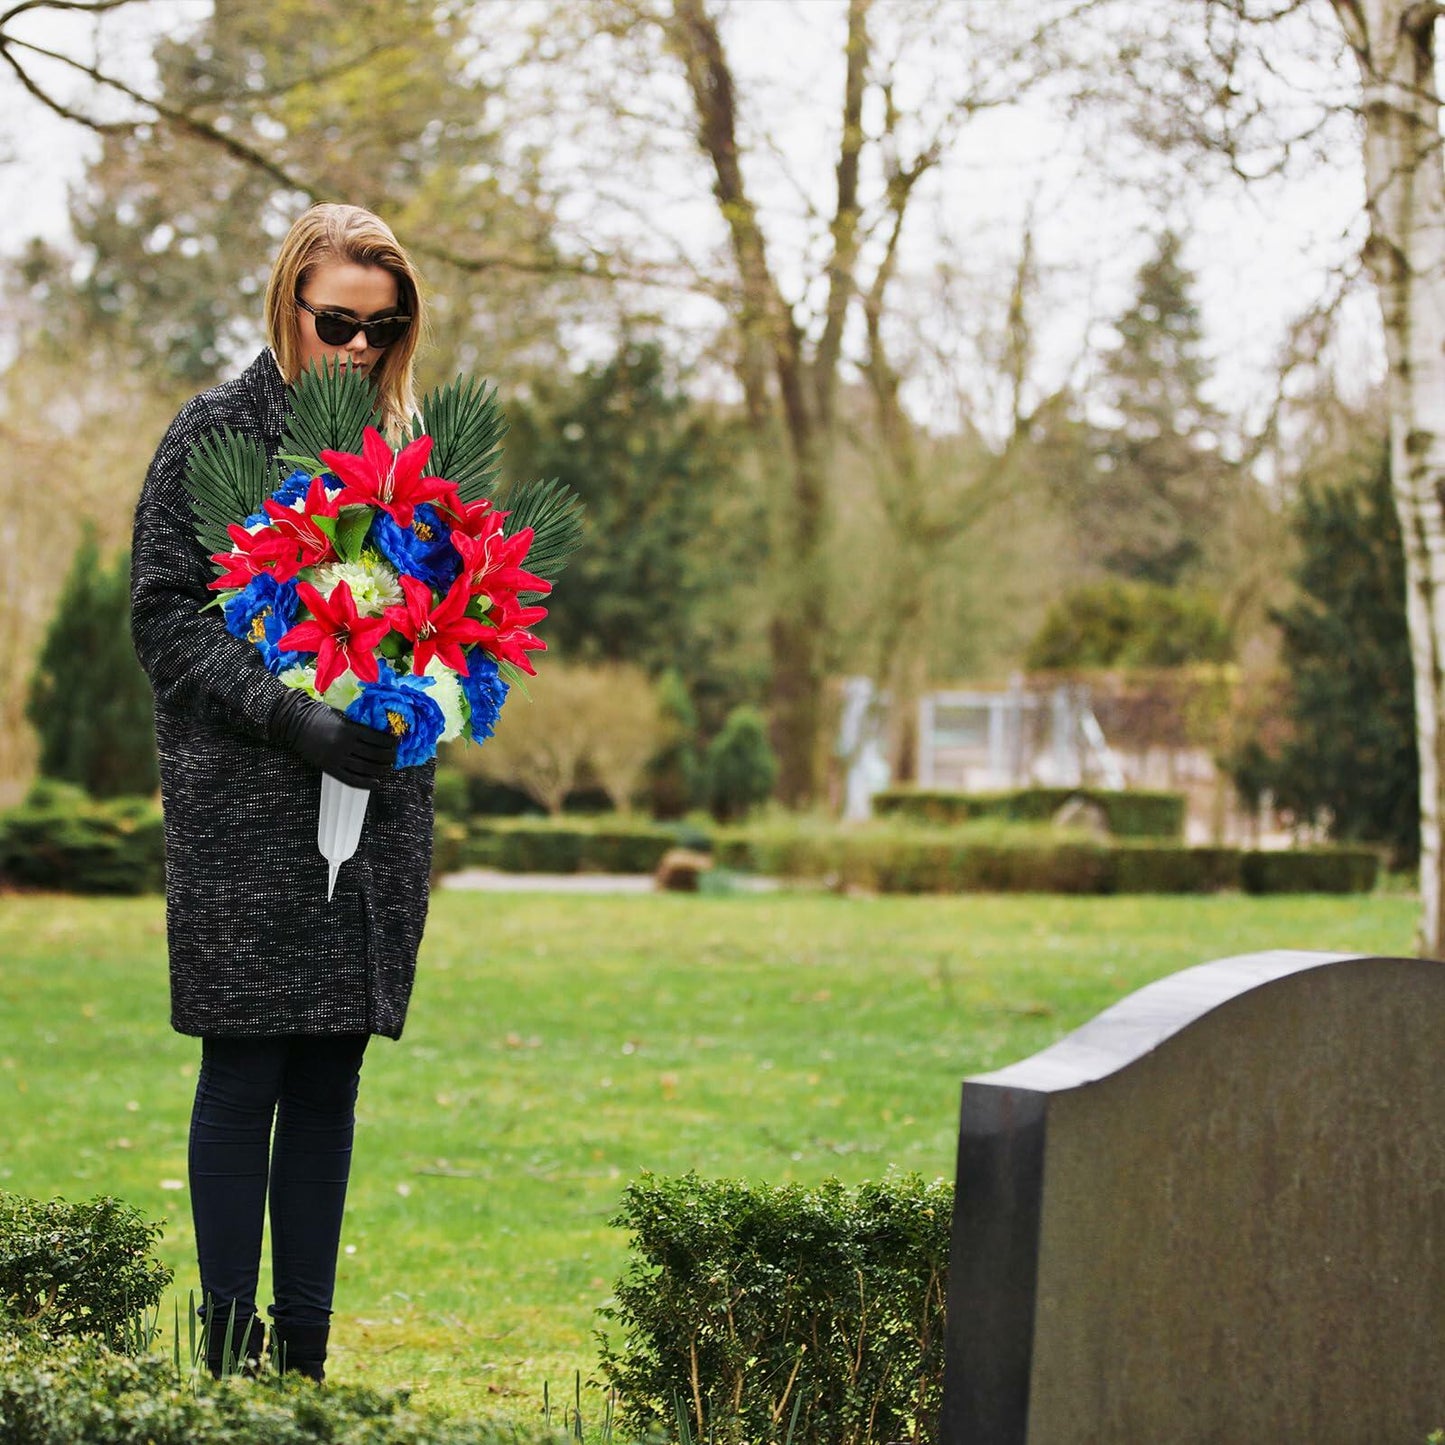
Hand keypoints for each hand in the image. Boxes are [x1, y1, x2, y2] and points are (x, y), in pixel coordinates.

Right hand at [269, 689, 396, 786]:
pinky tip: (376, 783)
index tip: (397, 742)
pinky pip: (350, 779)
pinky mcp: (328, 767)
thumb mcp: (340, 714)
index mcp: (348, 728)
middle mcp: (343, 744)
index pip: (376, 738)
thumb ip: (357, 723)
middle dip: (388, 757)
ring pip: (365, 768)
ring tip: (388, 768)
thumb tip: (378, 730)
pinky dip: (365, 782)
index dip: (390, 742)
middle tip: (395, 756)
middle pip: (374, 755)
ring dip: (380, 770)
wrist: (293, 722)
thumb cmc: (318, 714)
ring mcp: (336, 758)